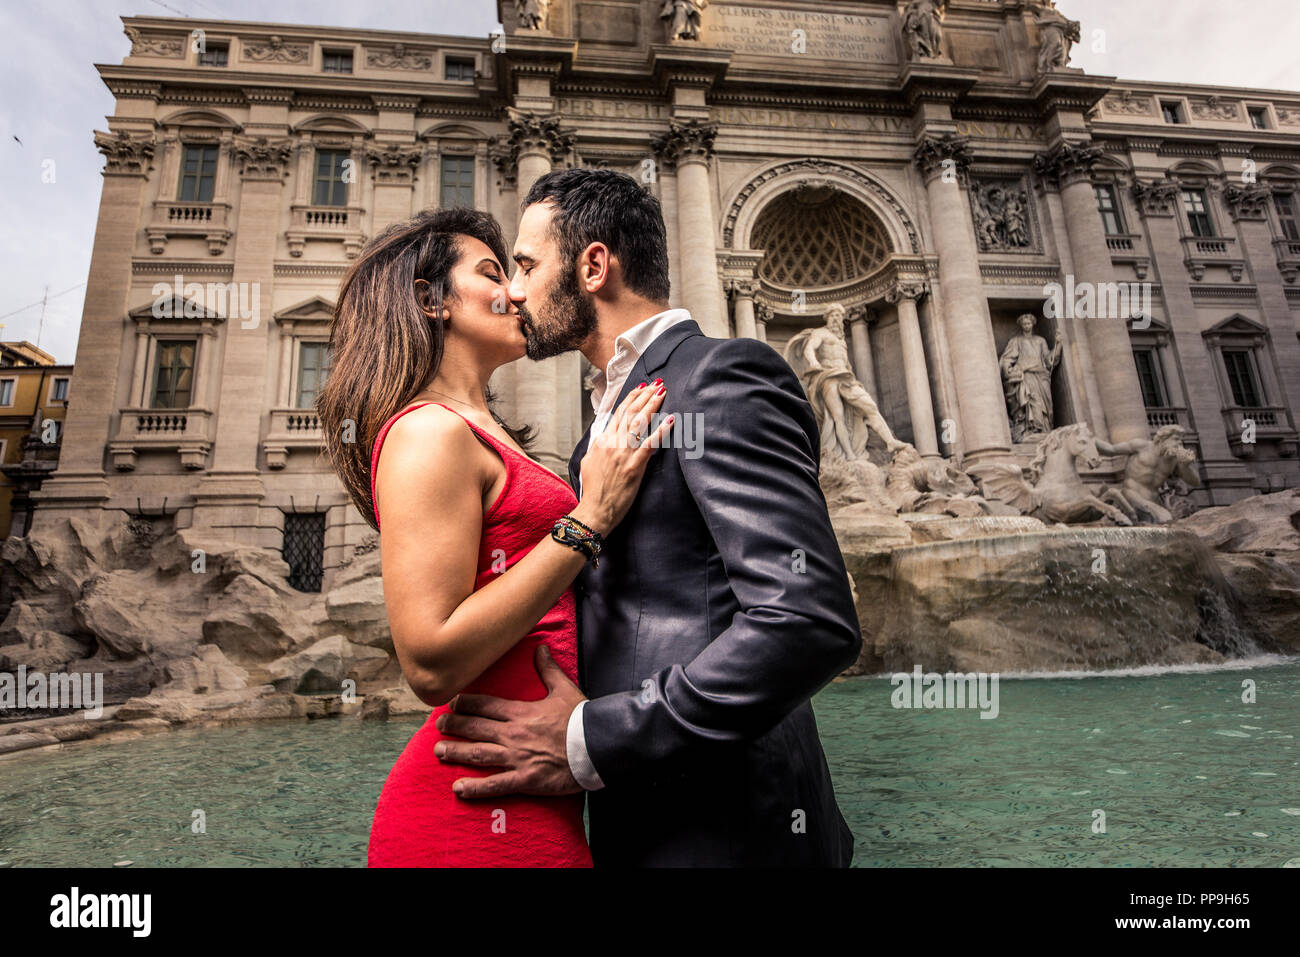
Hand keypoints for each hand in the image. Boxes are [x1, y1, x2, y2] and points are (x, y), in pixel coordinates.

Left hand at [433, 644, 584, 798]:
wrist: (597, 745)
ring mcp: (517, 757)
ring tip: (438, 751)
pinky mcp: (525, 779)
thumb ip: (548, 670)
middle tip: (437, 726)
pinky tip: (458, 788)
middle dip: (454, 726)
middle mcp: (513, 733)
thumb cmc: (581, 718)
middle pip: (476, 728)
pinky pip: (495, 784)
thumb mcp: (564, 689)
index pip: (486, 705)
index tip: (451, 703)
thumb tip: (540, 648)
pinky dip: (475, 787)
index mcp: (521, 712)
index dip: (466, 703)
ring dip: (456, 752)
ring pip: (479, 754)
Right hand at [574, 381, 673, 534]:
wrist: (595, 510)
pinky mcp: (634, 466)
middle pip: (631, 413)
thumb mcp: (589, 462)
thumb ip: (598, 446)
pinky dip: (661, 431)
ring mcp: (623, 454)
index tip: (642, 387)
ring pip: (640, 423)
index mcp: (602, 441)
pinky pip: (650, 445)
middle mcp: (612, 443)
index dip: (632, 397)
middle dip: (645, 395)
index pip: (619, 413)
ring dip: (653, 405)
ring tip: (663, 392)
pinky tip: (671, 420)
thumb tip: (603, 436)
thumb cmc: (593, 490)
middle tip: (658, 384)